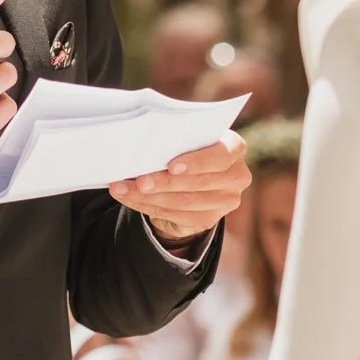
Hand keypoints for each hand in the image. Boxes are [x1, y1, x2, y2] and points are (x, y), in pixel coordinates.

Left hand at [110, 131, 250, 243]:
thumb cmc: (187, 148)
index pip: (222, 155)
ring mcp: (225, 201)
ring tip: (122, 188)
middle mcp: (236, 176)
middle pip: (198, 183)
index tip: (172, 166)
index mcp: (234, 149)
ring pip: (183, 202)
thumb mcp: (188, 140)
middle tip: (139, 181)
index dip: (197, 162)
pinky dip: (146, 206)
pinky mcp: (209, 219)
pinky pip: (175, 215)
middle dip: (164, 182)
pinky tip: (128, 197)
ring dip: (148, 197)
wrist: (193, 179)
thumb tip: (141, 145)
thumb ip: (177, 140)